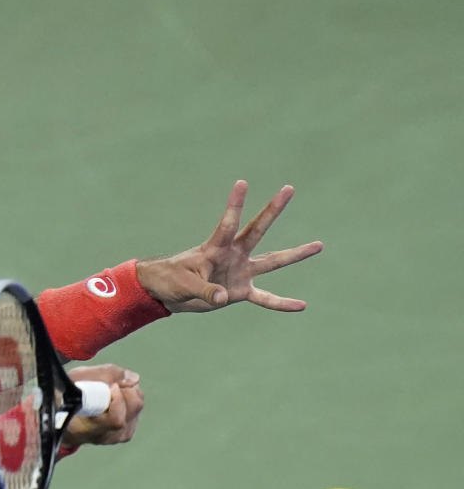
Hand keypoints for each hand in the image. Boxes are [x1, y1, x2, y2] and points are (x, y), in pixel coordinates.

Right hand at [60, 364, 143, 447]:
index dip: (117, 398)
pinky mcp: (125, 434)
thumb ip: (106, 374)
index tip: (110, 386)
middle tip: (110, 383)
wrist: (61, 420)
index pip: (116, 420)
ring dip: (127, 392)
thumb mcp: (77, 378)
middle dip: (125, 388)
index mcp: (88, 428)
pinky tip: (113, 398)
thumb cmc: (65, 397)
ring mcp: (117, 437)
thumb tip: (134, 379)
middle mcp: (105, 436)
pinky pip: (137, 410)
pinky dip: (128, 399)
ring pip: (137, 406)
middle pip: (134, 407)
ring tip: (110, 389)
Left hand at [136, 180, 323, 312]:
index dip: (234, 205)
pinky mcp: (240, 291)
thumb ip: (205, 290)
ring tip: (319, 245)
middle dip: (273, 210)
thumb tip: (223, 298)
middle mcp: (233, 255)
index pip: (228, 224)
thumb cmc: (173, 281)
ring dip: (295, 254)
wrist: (169, 293)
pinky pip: (265, 298)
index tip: (242, 183)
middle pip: (257, 230)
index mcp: (215, 248)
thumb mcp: (185, 284)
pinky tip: (301, 305)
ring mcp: (240, 272)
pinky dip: (281, 303)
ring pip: (272, 261)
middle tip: (289, 188)